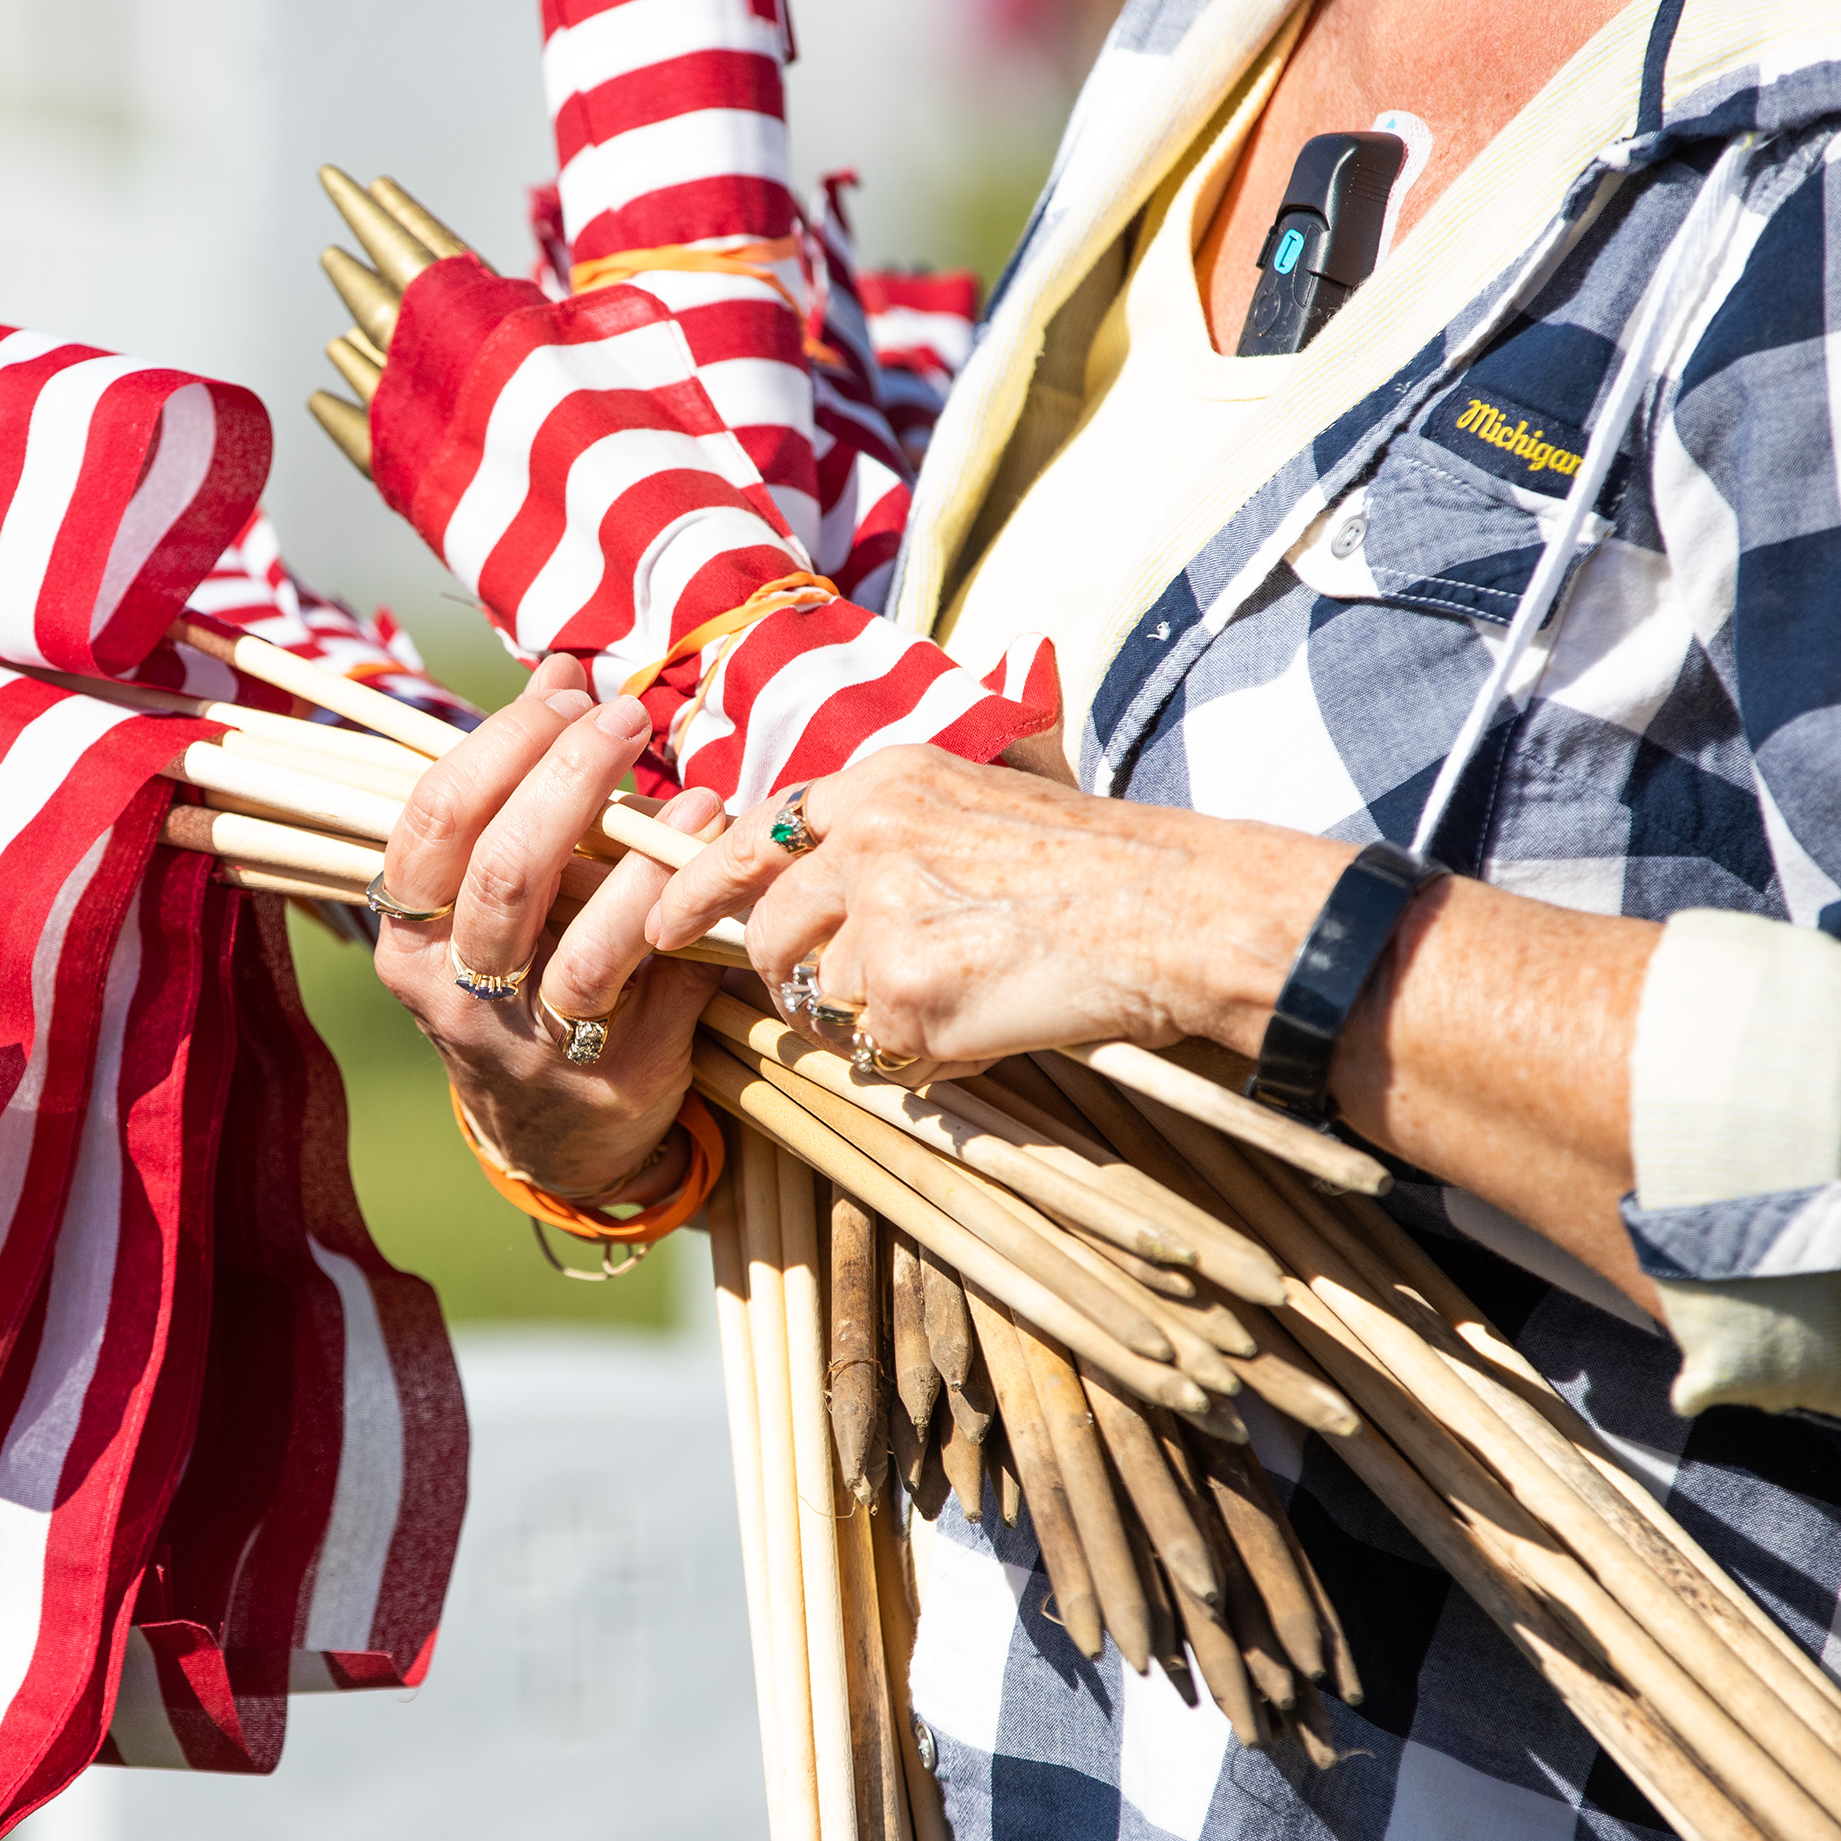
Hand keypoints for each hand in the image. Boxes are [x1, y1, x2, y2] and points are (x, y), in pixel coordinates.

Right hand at [375, 655, 725, 1201]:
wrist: (557, 1134)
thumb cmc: (524, 976)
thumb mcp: (493, 894)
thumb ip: (518, 788)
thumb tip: (561, 668)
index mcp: (410, 937)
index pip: (433, 822)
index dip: (499, 744)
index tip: (562, 692)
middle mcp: (457, 993)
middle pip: (503, 872)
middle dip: (567, 775)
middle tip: (623, 714)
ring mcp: (534, 1041)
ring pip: (580, 943)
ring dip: (639, 853)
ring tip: (682, 782)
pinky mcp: (611, 1070)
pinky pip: (653, 981)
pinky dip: (681, 907)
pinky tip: (707, 845)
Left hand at [644, 745, 1352, 1080]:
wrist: (1177, 910)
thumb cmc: (1099, 859)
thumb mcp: (990, 793)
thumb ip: (896, 816)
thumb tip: (811, 836)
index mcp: (882, 782)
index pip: (751, 834)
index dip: (699, 884)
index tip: (662, 917)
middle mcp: (866, 840)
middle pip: (768, 934)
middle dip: (790, 978)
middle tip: (849, 995)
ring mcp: (882, 921)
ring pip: (825, 1000)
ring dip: (873, 1020)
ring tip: (956, 996)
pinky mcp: (909, 997)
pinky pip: (879, 1052)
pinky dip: (922, 1057)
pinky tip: (983, 1024)